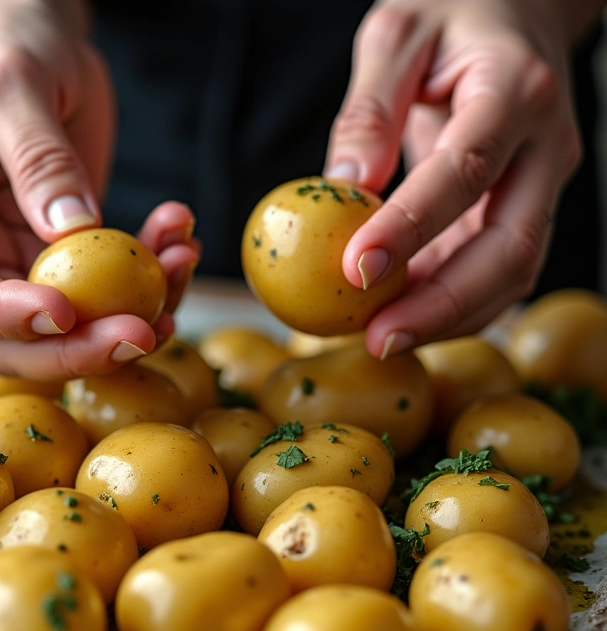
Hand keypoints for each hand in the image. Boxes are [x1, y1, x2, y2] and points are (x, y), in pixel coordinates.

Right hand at [0, 0, 198, 379]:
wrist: (34, 34)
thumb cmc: (7, 36)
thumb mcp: (15, 77)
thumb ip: (38, 156)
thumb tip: (70, 233)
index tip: (66, 312)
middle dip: (71, 346)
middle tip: (145, 331)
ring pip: (51, 330)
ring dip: (121, 318)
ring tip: (179, 267)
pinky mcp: (44, 258)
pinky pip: (92, 294)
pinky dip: (142, 283)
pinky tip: (177, 247)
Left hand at [324, 0, 581, 356]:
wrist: (517, 10)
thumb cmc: (452, 14)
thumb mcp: (396, 33)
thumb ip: (369, 110)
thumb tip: (343, 190)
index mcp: (513, 91)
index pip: (465, 170)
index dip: (412, 227)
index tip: (355, 269)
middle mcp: (545, 145)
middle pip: (510, 247)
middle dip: (443, 305)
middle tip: (378, 339)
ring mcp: (543, 183)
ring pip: (513, 273)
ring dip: (450, 318)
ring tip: (382, 339)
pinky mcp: (525, 207)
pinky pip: (497, 270)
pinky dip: (452, 304)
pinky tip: (403, 316)